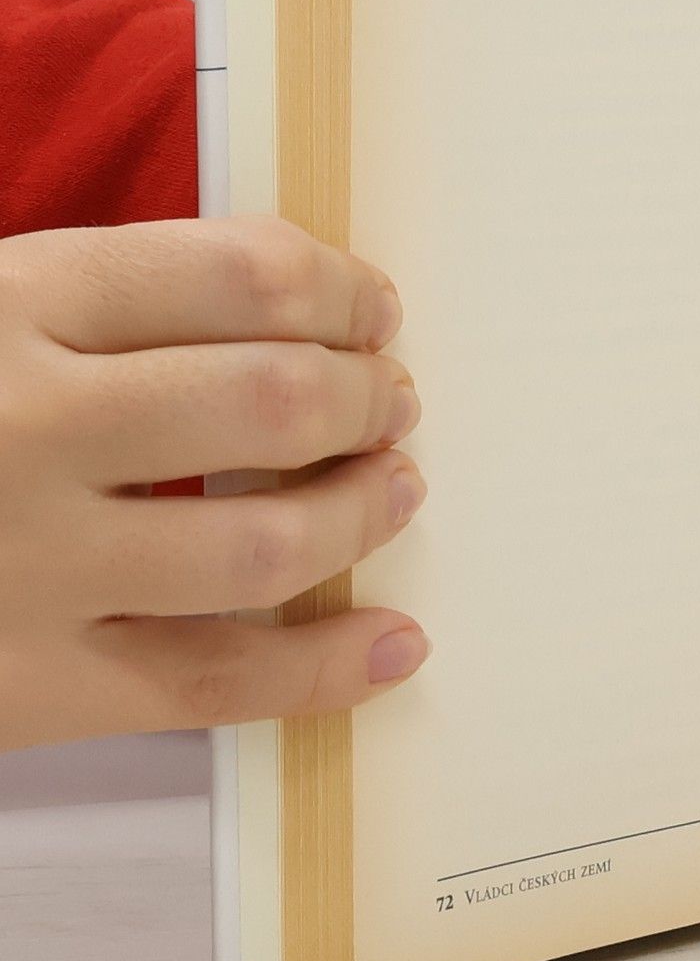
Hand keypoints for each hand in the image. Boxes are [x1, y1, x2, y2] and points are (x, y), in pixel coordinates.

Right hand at [0, 217, 427, 750]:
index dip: (339, 288)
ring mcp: (29, 565)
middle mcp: (24, 426)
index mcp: (2, 304)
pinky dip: (326, 670)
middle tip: (393, 398)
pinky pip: (216, 685)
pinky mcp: (26, 687)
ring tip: (398, 483)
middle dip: (364, 395)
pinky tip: (397, 642)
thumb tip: (294, 300)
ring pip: (266, 544)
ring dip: (364, 510)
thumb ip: (89, 303)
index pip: (236, 273)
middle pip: (273, 398)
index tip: (373, 308)